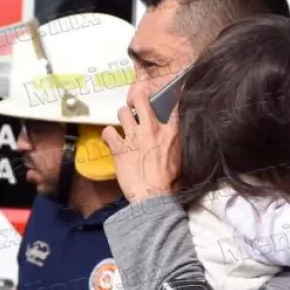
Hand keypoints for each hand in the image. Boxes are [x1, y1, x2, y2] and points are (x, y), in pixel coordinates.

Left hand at [102, 88, 180, 203]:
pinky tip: (111, 139)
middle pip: (141, 99)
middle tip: (136, 103)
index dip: (171, 94)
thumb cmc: (169, 183)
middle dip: (137, 97)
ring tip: (125, 123)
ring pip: (122, 112)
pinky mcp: (119, 148)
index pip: (173, 104)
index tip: (169, 91)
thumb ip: (177, 144)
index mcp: (171, 132)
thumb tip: (175, 140)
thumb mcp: (181, 159)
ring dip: (123, 117)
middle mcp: (151, 129)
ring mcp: (133, 137)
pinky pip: (107, 132)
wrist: (153, 198)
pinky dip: (108, 135)